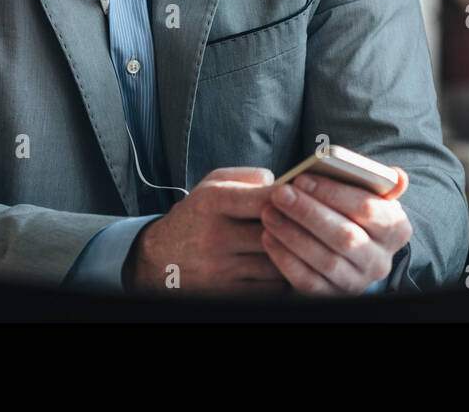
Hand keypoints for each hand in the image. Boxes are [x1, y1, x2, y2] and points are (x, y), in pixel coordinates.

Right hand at [124, 167, 288, 294]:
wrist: (159, 259)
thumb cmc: (195, 216)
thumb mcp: (212, 184)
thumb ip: (248, 176)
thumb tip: (282, 184)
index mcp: (213, 203)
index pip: (265, 199)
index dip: (290, 199)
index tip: (301, 198)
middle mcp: (215, 236)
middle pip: (275, 233)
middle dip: (296, 228)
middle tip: (309, 223)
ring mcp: (219, 268)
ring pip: (276, 263)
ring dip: (291, 254)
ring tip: (299, 244)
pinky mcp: (225, 292)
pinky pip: (268, 287)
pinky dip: (280, 277)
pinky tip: (282, 265)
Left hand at [259, 166, 412, 294]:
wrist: (347, 250)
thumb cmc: (352, 212)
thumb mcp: (369, 197)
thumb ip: (377, 183)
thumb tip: (397, 175)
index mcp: (396, 229)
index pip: (368, 209)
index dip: (333, 193)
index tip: (302, 178)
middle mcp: (380, 260)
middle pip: (345, 236)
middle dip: (308, 212)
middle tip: (280, 193)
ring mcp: (357, 282)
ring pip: (325, 260)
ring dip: (292, 234)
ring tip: (269, 212)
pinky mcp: (333, 296)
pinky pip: (308, 282)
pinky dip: (286, 259)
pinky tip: (269, 237)